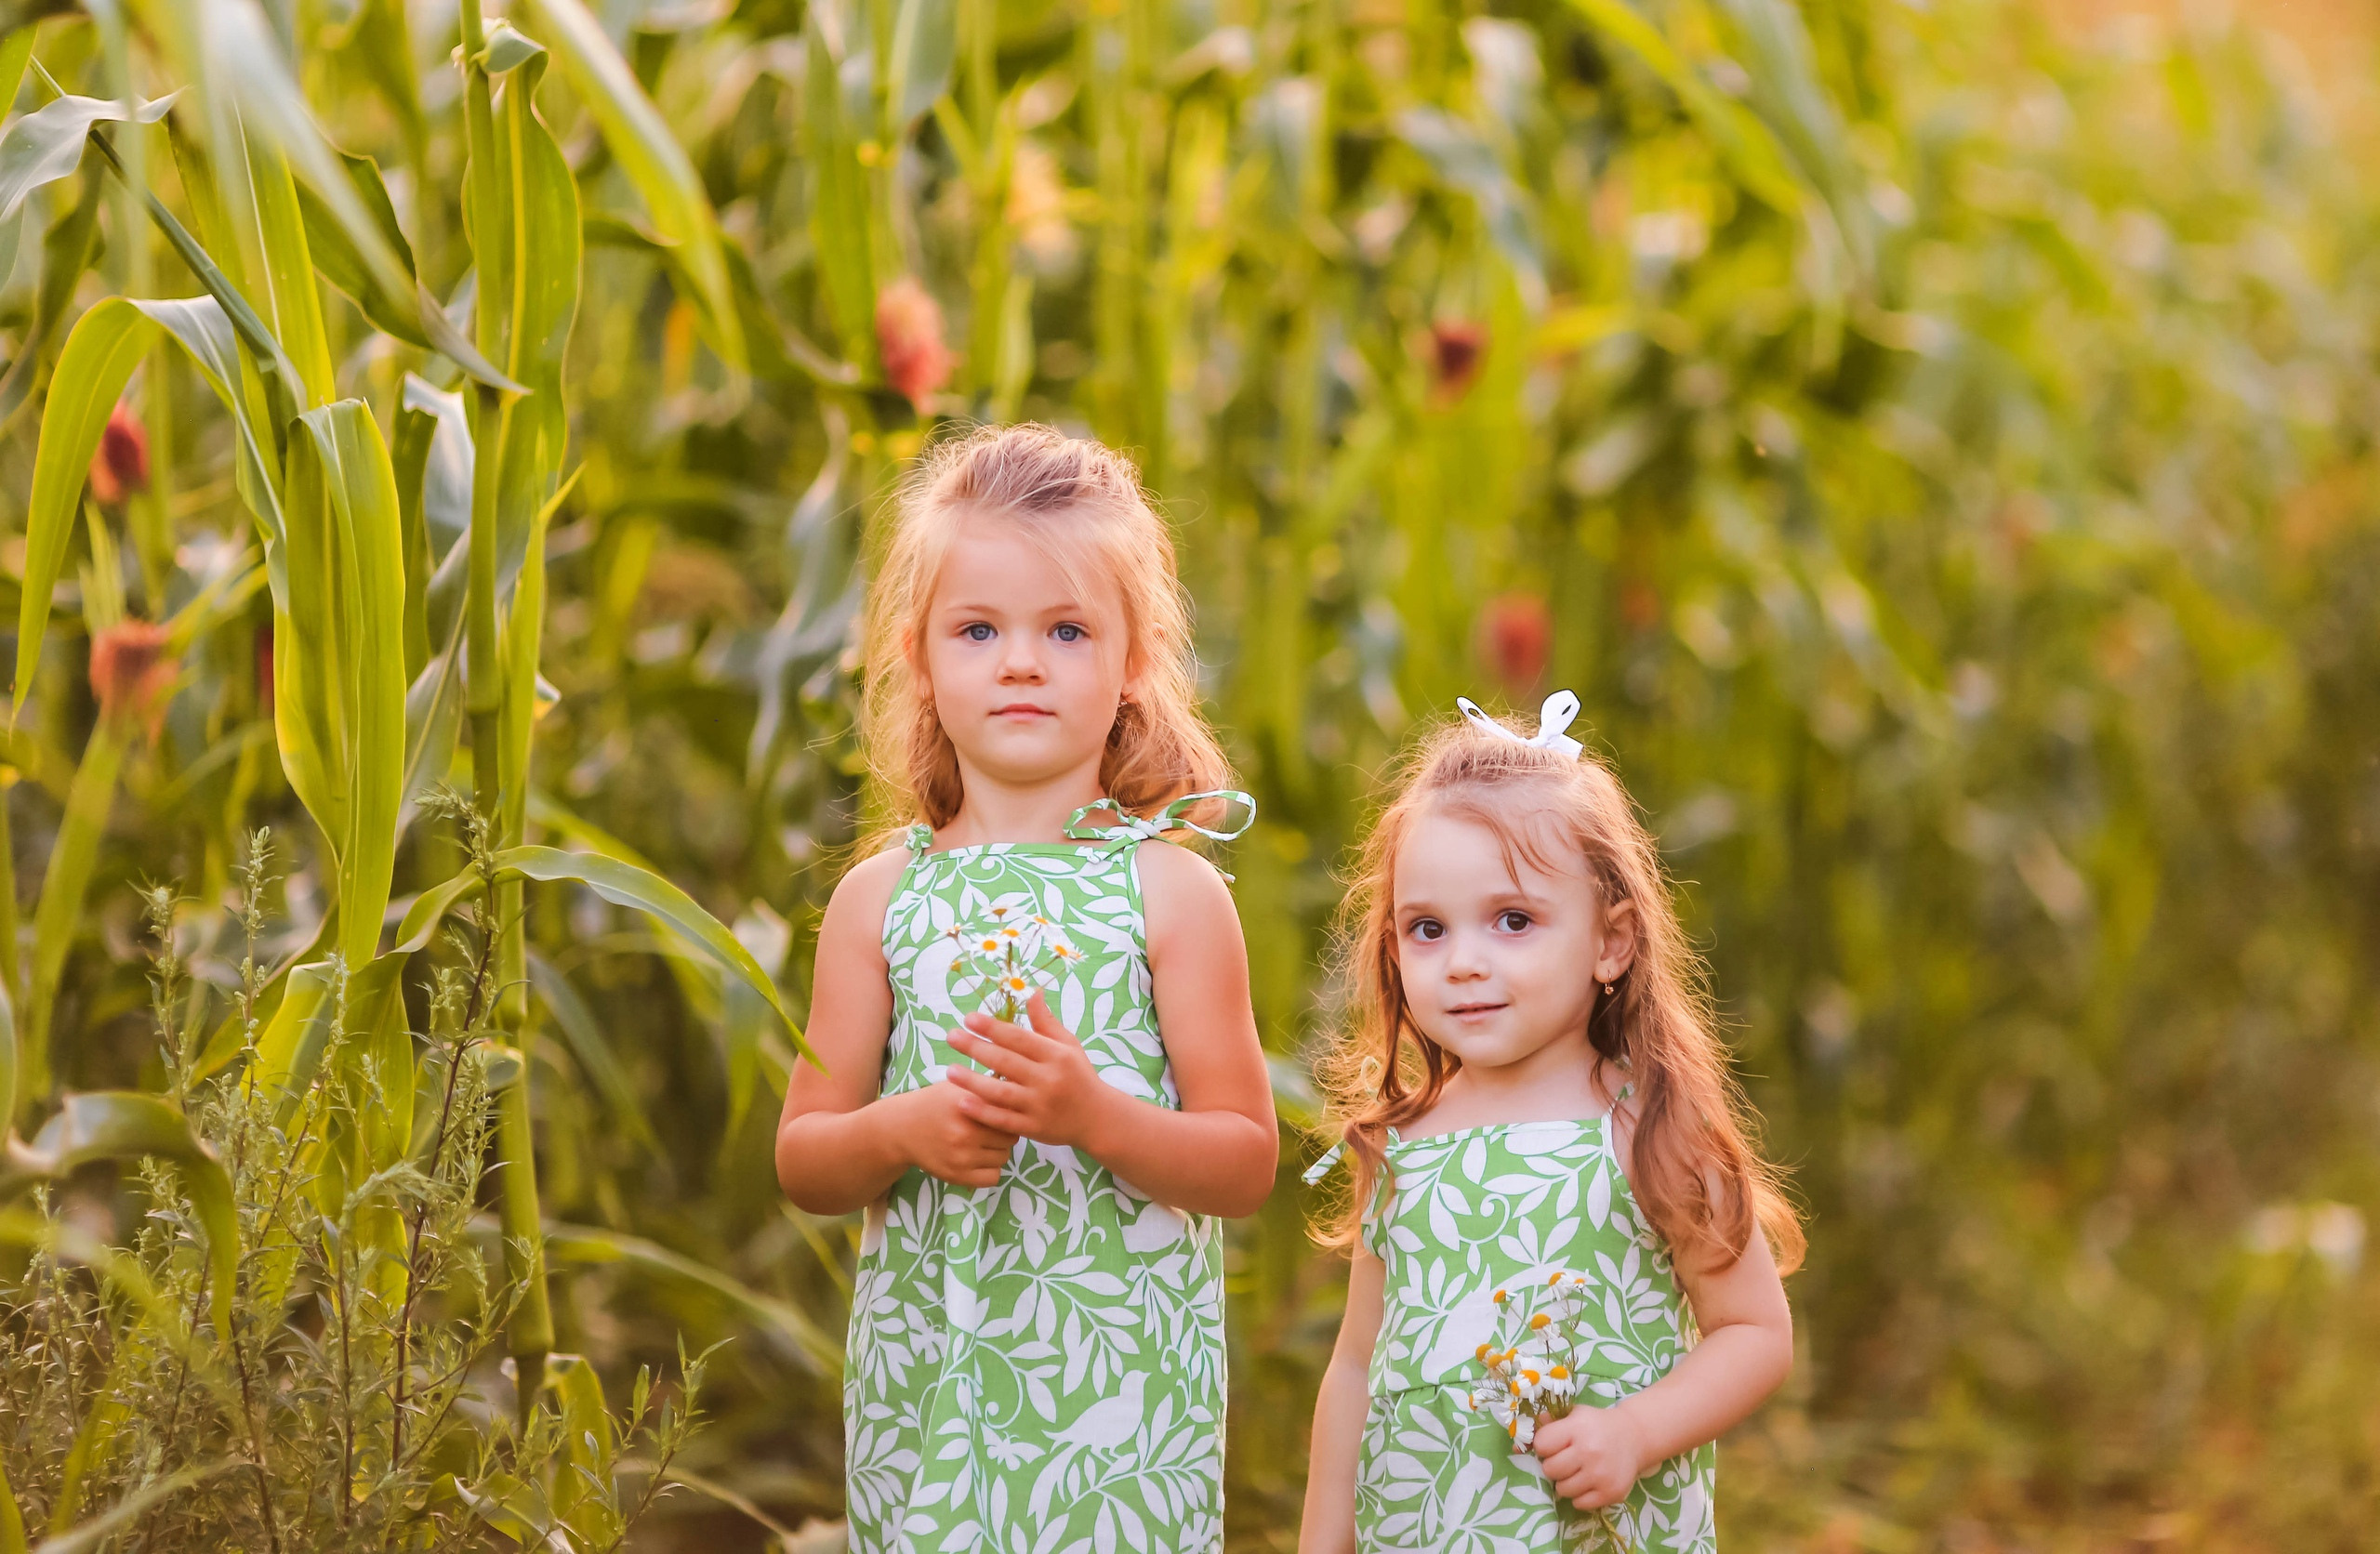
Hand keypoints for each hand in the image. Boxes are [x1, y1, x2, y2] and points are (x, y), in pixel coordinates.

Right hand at [891, 1081, 1016, 1187]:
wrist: (902, 1128)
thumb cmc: (936, 1103)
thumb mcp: (958, 1086)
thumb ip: (987, 1087)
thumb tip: (1019, 1085)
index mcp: (969, 1104)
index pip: (1010, 1112)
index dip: (1012, 1112)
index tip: (1006, 1111)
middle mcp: (966, 1131)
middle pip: (1011, 1137)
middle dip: (1006, 1133)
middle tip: (993, 1129)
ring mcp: (962, 1156)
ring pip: (1004, 1157)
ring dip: (998, 1151)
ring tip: (984, 1143)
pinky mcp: (957, 1175)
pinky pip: (993, 1177)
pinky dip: (991, 1170)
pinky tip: (980, 1159)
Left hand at [944, 990, 1114, 1150]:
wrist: (1098, 1118)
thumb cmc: (1080, 1076)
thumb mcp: (1069, 1045)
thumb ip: (1046, 1022)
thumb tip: (1032, 992)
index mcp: (1056, 1055)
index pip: (1019, 1038)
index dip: (993, 1028)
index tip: (968, 1018)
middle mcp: (1048, 1079)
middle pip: (1006, 1062)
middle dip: (976, 1048)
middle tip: (950, 1036)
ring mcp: (1040, 1106)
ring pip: (1001, 1092)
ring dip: (973, 1081)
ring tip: (949, 1071)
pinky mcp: (1034, 1128)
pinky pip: (1004, 1120)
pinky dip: (982, 1112)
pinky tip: (962, 1102)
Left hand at [1532, 1403, 1648, 1510]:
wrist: (1635, 1437)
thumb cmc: (1598, 1425)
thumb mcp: (1575, 1415)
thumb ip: (1550, 1423)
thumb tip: (1522, 1439)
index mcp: (1577, 1428)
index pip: (1541, 1444)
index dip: (1544, 1446)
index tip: (1553, 1445)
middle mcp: (1588, 1451)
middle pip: (1550, 1469)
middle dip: (1554, 1466)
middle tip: (1565, 1460)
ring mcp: (1600, 1474)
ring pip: (1562, 1489)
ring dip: (1566, 1482)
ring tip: (1577, 1471)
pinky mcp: (1610, 1493)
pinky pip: (1579, 1503)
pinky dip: (1580, 1496)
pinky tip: (1589, 1482)